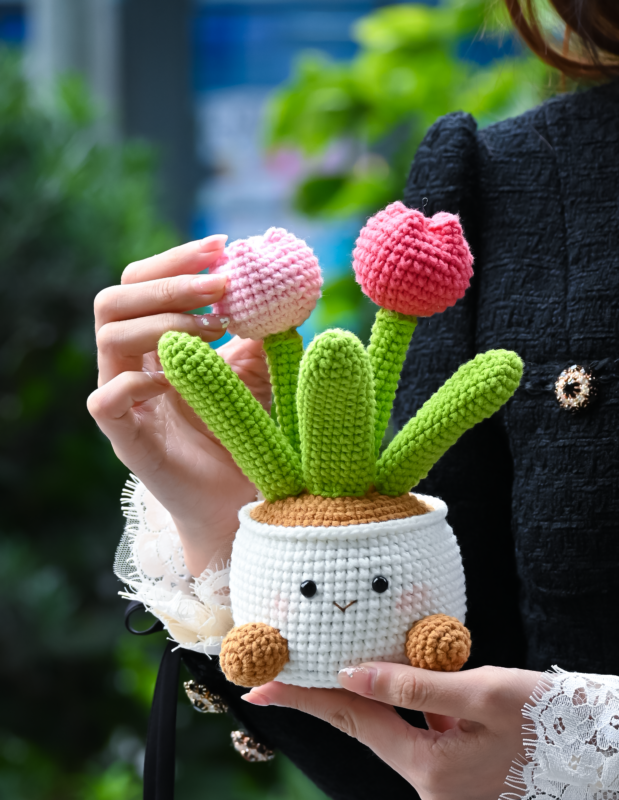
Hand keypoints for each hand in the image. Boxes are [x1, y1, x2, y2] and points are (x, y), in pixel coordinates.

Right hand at [87, 236, 271, 575]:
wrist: (241, 501)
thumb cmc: (246, 434)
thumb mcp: (260, 372)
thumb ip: (262, 331)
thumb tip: (280, 285)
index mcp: (155, 344)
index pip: (142, 283)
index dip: (177, 260)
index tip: (222, 247)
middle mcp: (131, 366)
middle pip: (115, 300)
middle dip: (169, 282)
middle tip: (221, 285)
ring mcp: (123, 402)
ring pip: (109, 337)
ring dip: (163, 322)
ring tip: (215, 330)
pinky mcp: (125, 441)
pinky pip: (106, 400)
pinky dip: (138, 381)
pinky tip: (179, 379)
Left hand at [242, 663, 541, 799]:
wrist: (611, 755)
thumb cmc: (553, 717)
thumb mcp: (482, 692)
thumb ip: (414, 685)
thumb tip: (350, 673)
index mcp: (430, 770)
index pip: (354, 722)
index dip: (305, 699)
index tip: (259, 687)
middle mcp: (432, 787)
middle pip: (368, 731)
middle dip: (326, 699)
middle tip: (276, 676)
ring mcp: (449, 787)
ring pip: (394, 733)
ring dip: (366, 702)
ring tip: (326, 673)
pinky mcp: (465, 777)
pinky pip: (420, 738)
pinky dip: (402, 710)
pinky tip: (392, 686)